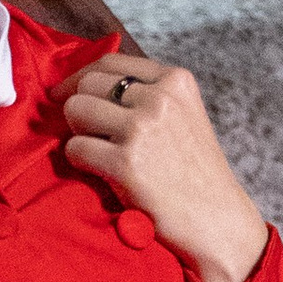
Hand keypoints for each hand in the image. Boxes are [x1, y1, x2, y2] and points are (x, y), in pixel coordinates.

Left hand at [60, 58, 268, 281]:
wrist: (215, 219)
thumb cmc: (194, 172)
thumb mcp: (183, 115)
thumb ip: (148, 93)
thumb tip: (86, 82)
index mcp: (175, 81)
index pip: (110, 62)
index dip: (80, 77)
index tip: (67, 93)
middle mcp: (159, 99)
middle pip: (88, 84)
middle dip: (78, 107)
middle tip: (82, 131)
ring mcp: (142, 129)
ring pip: (76, 110)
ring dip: (77, 132)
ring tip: (96, 151)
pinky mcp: (125, 163)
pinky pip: (75, 149)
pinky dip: (78, 161)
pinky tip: (97, 171)